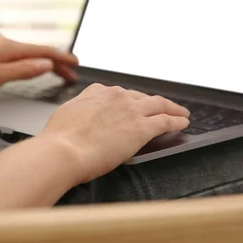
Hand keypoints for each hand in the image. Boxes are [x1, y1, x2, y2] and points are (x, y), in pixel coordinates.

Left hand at [0, 33, 78, 92]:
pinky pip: (15, 54)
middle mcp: (3, 41)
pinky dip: (29, 60)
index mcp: (8, 47)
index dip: (62, 58)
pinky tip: (28, 66)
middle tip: (70, 75)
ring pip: (26, 52)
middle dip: (56, 62)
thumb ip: (22, 71)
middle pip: (37, 51)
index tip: (76, 65)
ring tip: (55, 72)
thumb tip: (46, 65)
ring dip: (43, 62)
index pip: (44, 51)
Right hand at [40, 84, 189, 182]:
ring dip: (173, 108)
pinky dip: (176, 120)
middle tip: (161, 108)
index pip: (118, 93)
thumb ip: (78, 110)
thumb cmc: (59, 139)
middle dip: (152, 103)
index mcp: (96, 92)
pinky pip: (165, 121)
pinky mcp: (142, 128)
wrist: (64, 150)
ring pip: (159, 104)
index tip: (133, 104)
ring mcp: (131, 110)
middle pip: (141, 97)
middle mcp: (116, 96)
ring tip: (181, 113)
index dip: (128, 100)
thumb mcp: (66, 114)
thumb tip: (79, 115)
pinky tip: (182, 123)